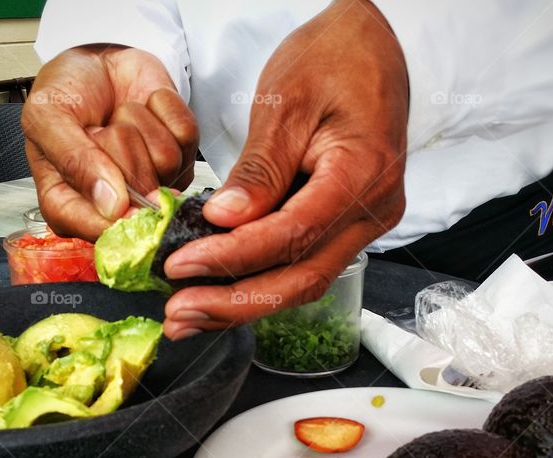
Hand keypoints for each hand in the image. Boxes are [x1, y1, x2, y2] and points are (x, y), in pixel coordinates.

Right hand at [22, 46, 198, 238]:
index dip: (118, 209)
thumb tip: (113, 207)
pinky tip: (143, 108)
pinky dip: (164, 108)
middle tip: (99, 129)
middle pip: (141, 192)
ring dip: (140, 123)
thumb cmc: (66, 92)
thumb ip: (73, 161)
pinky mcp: (181, 157)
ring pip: (166, 160)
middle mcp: (116, 205)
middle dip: (121, 146)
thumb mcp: (48, 117)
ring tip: (118, 117)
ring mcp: (153, 182)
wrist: (96, 60)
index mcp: (69, 207)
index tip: (113, 180)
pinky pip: (186, 134)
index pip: (102, 232)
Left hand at [162, 0, 407, 339]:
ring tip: (187, 315)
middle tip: (179, 314)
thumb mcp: (286, 103)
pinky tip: (218, 292)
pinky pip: (303, 265)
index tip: (183, 265)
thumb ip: (259, 169)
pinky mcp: (347, 226)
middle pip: (302, 277)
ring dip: (243, 304)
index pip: (294, 234)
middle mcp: (374, 211)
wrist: (373, 49)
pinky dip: (258, 282)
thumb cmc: (332, 61)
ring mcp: (365, 224)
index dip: (235, 257)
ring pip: (303, 281)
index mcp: (364, 174)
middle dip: (236, 303)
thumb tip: (223, 221)